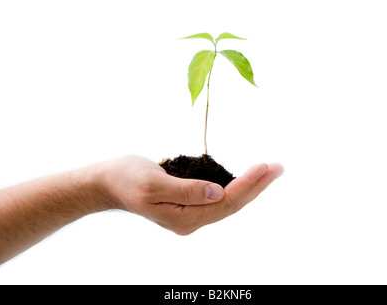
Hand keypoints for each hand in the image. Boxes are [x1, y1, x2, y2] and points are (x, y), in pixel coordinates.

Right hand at [99, 155, 283, 234]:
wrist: (107, 182)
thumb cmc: (126, 178)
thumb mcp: (152, 183)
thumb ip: (185, 190)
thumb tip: (217, 193)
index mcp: (183, 218)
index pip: (225, 202)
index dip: (248, 184)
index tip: (266, 166)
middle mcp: (190, 220)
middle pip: (232, 204)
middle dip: (257, 186)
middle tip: (279, 168)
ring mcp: (189, 214)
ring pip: (227, 202)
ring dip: (250, 186)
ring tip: (270, 171)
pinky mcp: (187, 203)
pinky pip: (218, 197)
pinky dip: (234, 185)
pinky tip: (246, 178)